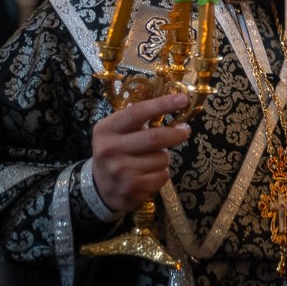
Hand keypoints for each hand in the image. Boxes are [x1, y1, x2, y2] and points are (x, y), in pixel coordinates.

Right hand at [91, 93, 191, 212]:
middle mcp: (110, 149)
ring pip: (162, 158)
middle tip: (185, 130)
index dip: (162, 104)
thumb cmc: (117, 152)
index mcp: (106, 129)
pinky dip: (162, 173)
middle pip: (155, 138)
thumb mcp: (118, 132)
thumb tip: (175, 104)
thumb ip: (139, 119)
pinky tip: (149, 174)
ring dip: (165, 157)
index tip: (183, 99)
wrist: (101, 188)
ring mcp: (120, 170)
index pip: (137, 112)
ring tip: (152, 159)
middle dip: (176, 134)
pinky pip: (162, 176)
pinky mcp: (131, 188)